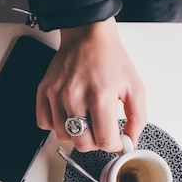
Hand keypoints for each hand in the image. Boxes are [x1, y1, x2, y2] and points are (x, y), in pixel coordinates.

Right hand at [35, 17, 146, 151]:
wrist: (87, 36)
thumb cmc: (110, 59)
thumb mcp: (134, 86)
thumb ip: (138, 117)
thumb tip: (131, 141)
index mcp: (100, 95)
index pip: (104, 140)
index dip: (114, 146)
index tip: (116, 140)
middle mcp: (75, 95)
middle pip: (82, 143)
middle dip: (95, 143)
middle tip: (101, 132)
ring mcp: (56, 94)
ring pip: (63, 136)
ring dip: (75, 134)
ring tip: (85, 121)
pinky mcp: (44, 91)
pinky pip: (44, 124)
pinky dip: (56, 125)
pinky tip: (68, 115)